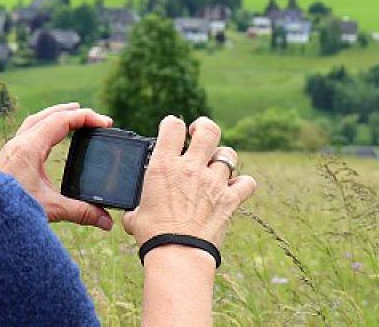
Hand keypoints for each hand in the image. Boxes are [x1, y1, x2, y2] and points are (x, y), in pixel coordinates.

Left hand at [0, 103, 114, 230]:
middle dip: (73, 113)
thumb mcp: (50, 209)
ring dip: (56, 115)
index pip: (62, 121)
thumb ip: (80, 212)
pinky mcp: (8, 157)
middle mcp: (19, 143)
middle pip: (49, 115)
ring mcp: (11, 148)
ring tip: (72, 116)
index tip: (105, 123)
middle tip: (94, 118)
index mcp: (30, 147)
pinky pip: (27, 131)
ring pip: (36, 120)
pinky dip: (43, 126)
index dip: (86, 118)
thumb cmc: (9, 208)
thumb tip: (106, 221)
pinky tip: (48, 137)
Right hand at [123, 116, 256, 248]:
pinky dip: (243, 184)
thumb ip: (137, 206)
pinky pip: (247, 183)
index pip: (172, 125)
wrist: (177, 255)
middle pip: (208, 130)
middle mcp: (191, 168)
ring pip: (229, 154)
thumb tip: (132, 214)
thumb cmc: (152, 236)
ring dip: (223, 157)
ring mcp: (214, 182)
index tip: (173, 130)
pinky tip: (235, 188)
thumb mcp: (136, 214)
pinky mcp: (230, 200)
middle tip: (199, 134)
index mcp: (164, 165)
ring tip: (217, 165)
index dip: (173, 124)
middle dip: (204, 127)